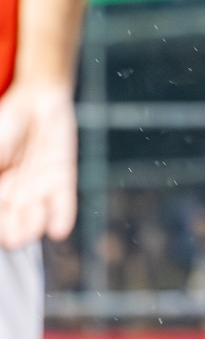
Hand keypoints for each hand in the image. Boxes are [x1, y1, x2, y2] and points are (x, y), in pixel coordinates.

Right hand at [0, 80, 76, 248]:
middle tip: (15, 239)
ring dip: (34, 226)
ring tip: (32, 231)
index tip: (2, 233)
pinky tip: (59, 230)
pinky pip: (64, 201)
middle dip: (15, 232)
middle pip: (14, 222)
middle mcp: (14, 194)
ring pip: (37, 215)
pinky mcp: (62, 177)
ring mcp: (38, 187)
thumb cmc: (4, 124)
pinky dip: (62, 215)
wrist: (35, 100)